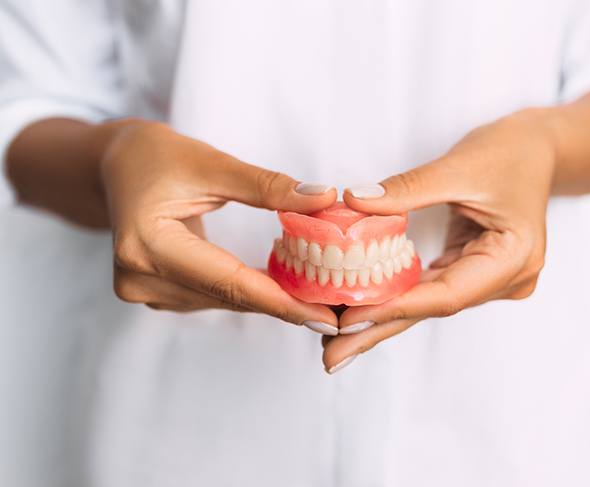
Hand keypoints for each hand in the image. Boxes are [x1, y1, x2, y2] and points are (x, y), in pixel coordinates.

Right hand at [100, 119, 338, 327]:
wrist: (113, 166)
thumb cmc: (155, 156)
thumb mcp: (212, 163)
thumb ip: (267, 186)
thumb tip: (324, 200)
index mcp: (147, 244)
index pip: (229, 282)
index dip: (281, 301)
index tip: (326, 317)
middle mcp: (139, 278)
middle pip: (228, 296)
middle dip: (284, 303)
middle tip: (335, 310)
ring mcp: (142, 290)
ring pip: (222, 301)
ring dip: (267, 298)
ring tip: (316, 296)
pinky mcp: (152, 292)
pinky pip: (211, 296)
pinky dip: (245, 290)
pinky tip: (278, 285)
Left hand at [322, 110, 555, 371]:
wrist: (537, 148)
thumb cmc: (509, 152)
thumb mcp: (457, 166)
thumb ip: (406, 189)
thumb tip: (354, 202)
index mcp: (513, 258)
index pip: (446, 294)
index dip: (394, 307)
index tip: (347, 319)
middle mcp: (506, 279)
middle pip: (432, 308)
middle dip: (378, 330)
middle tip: (331, 357)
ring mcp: (491, 279)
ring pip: (427, 303)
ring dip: (382, 318)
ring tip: (336, 339)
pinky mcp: (474, 270)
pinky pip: (429, 287)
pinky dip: (396, 296)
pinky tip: (363, 308)